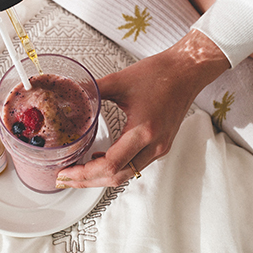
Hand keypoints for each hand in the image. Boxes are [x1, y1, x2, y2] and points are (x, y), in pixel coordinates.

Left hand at [56, 30, 229, 187]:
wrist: (188, 71)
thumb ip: (90, 90)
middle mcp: (154, 145)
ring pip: (126, 175)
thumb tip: (69, 93)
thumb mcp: (119, 80)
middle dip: (87, 181)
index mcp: (143, 130)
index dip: (84, 174)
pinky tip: (98, 160)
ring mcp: (160, 148)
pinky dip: (115, 168)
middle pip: (116, 177)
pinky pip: (134, 166)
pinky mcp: (161, 146)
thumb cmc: (162, 73)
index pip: (110, 165)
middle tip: (65, 178)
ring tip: (77, 172)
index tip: (66, 173)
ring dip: (100, 177)